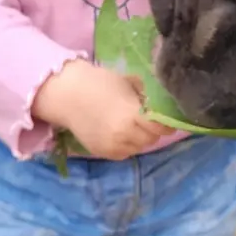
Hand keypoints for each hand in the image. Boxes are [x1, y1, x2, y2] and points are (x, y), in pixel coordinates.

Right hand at [33, 59, 169, 159]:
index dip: (166, 123)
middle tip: (150, 120)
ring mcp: (112, 146)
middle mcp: (124, 135)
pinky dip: (128, 145)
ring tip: (134, 125)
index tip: (167, 117)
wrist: (67, 94)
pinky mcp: (102, 153)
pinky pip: (125, 153)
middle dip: (153, 130)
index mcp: (132, 115)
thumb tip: (163, 102)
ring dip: (141, 138)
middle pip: (151, 139)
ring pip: (139, 148)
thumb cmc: (99, 82)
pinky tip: (121, 132)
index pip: (161, 127)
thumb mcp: (128, 83)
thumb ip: (146, 96)